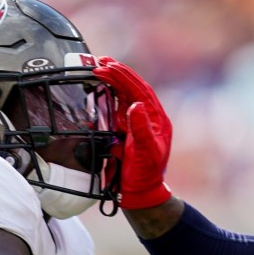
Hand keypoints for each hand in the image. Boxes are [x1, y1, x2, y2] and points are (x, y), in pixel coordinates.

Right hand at [94, 57, 171, 209]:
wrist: (140, 192)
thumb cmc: (146, 174)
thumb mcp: (147, 153)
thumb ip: (141, 129)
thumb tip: (135, 105)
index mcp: (156, 119)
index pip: (140, 91)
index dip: (124, 77)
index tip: (108, 67)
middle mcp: (147, 117)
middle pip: (132, 88)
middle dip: (117, 73)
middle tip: (100, 61)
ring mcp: (135, 122)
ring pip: (124, 95)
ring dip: (112, 80)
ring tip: (99, 67)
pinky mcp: (124, 129)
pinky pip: (115, 107)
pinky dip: (107, 95)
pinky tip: (97, 88)